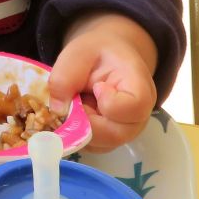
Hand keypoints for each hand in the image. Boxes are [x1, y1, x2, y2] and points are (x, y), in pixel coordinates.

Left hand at [48, 13, 157, 151]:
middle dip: (85, 120)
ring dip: (78, 127)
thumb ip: (66, 76)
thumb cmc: (97, 53)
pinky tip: (76, 113)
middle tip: (76, 99)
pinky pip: (92, 146)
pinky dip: (76, 133)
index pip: (133, 107)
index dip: (109, 102)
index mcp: (140, 87)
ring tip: (78, 102)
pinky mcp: (110, 140)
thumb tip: (58, 111)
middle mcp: (139, 116)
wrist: (107, 57)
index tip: (96, 86)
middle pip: (115, 133)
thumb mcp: (78, 53)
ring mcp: (126, 131)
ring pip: (100, 144)